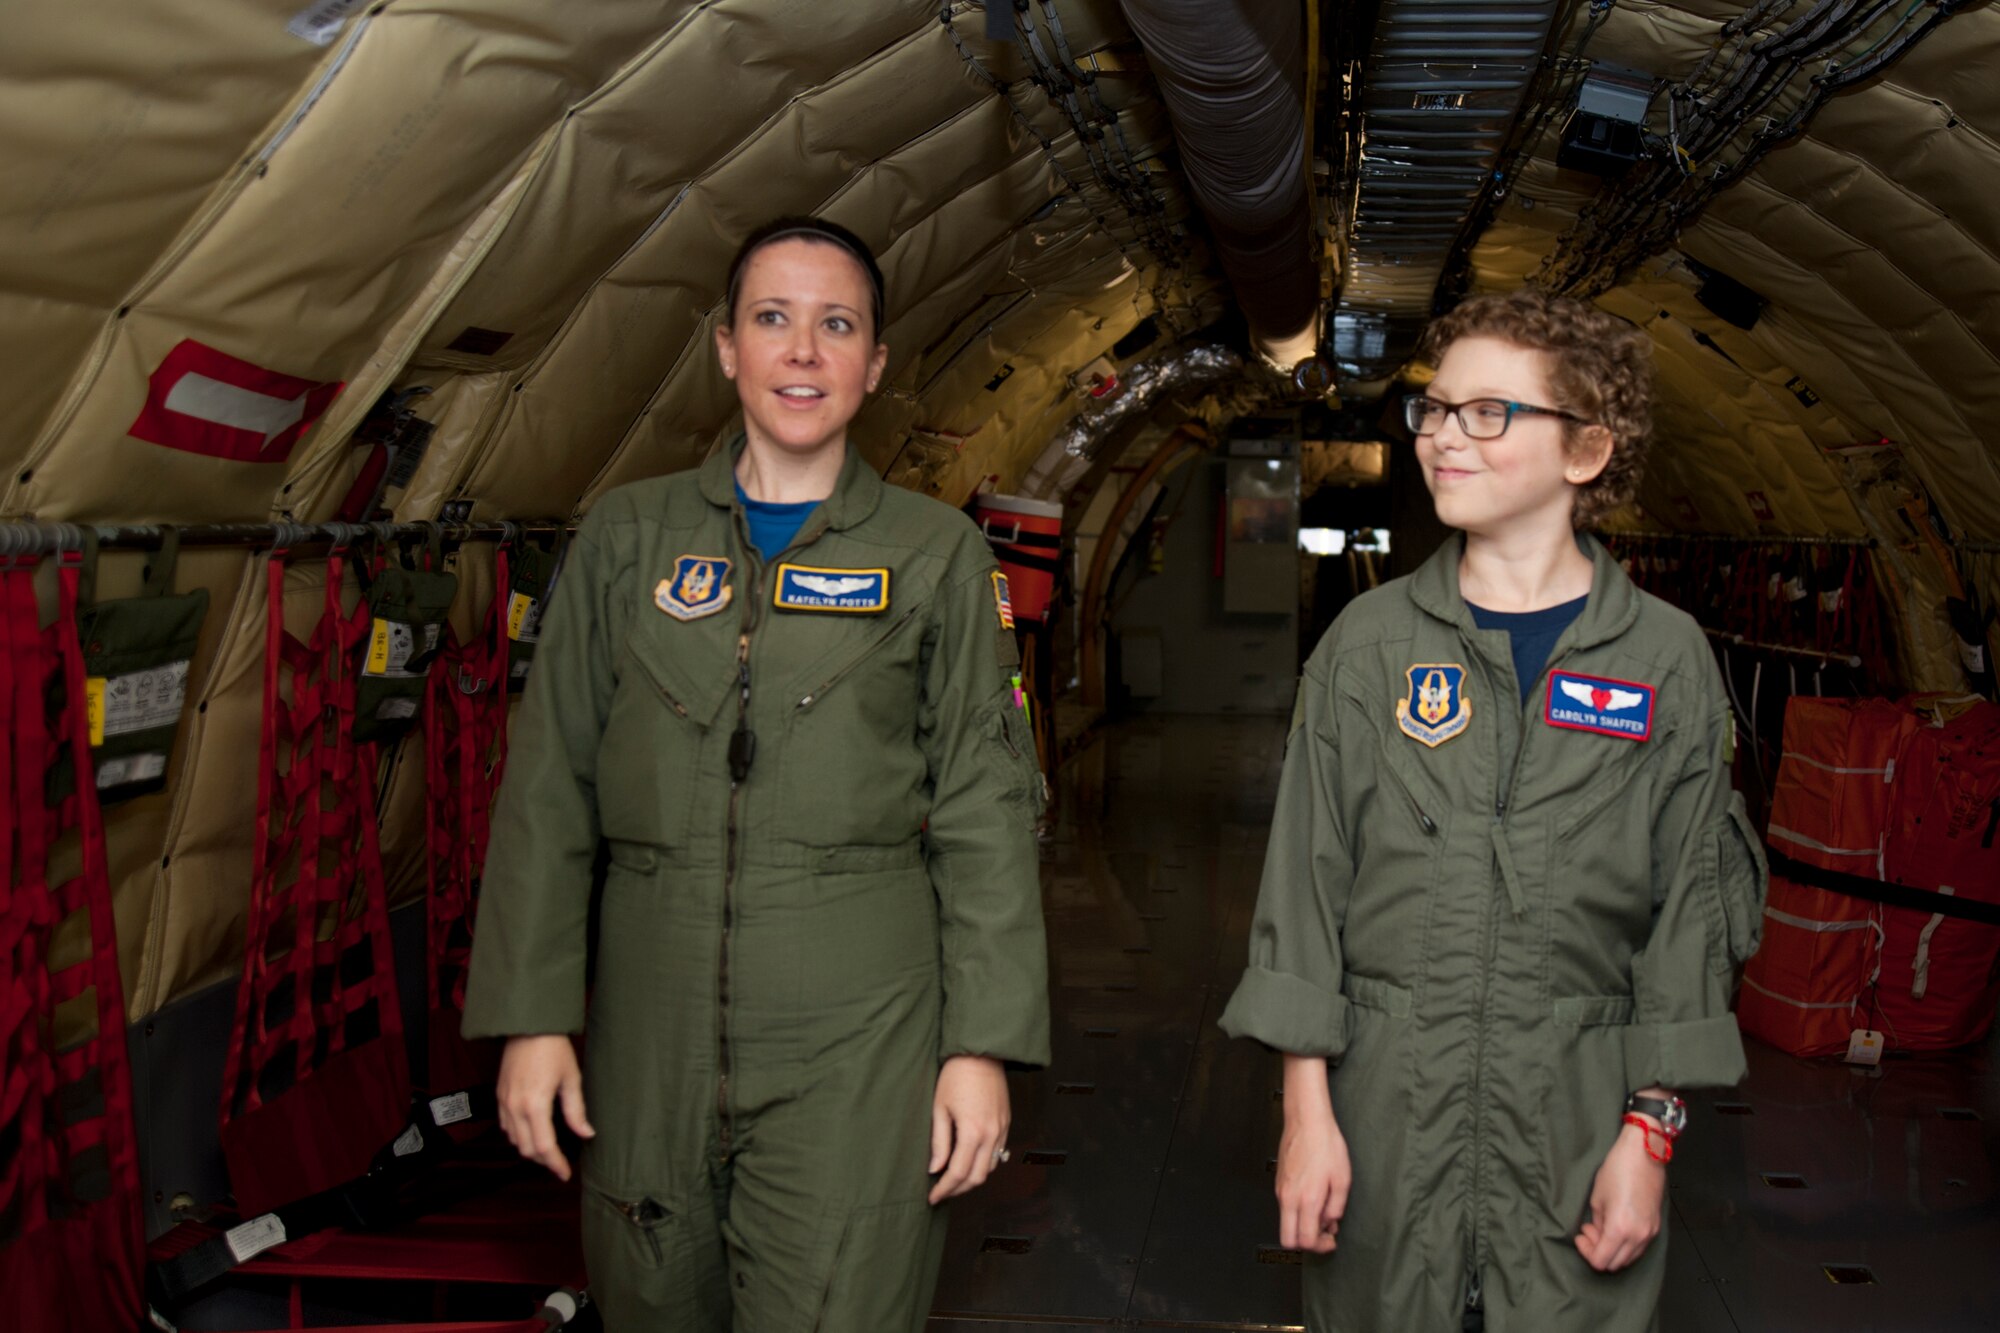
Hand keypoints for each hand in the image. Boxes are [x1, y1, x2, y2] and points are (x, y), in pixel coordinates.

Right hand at [496, 1034, 594, 1181]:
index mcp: (535, 1105)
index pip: (544, 1147)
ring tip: (548, 1149)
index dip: (555, 1164)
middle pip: (526, 1149)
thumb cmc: (553, 1048)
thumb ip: (576, 1111)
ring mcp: (504, 1102)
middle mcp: (515, 1107)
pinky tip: (531, 1132)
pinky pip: (505, 1125)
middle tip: (559, 1163)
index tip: (564, 1174)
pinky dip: (518, 1135)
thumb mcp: (571, 1078)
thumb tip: (586, 1134)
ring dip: (529, 1149)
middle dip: (543, 1160)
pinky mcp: (499, 1095)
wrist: (528, 1026)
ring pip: (514, 1140)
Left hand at [928, 1055, 1009, 1204]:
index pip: (958, 1173)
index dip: (944, 1189)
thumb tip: (935, 1169)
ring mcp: (1002, 1129)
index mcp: (972, 1131)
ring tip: (953, 1179)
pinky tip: (969, 1162)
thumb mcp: (939, 1108)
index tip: (932, 1197)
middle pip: (977, 1177)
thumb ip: (939, 1142)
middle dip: (958, 1190)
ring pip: (989, 1168)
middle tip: (941, 1192)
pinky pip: (998, 1154)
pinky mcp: (1006, 1123)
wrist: (981, 1053)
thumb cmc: (956, 1076)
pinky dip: (983, 1164)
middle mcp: (991, 1134)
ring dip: (972, 1179)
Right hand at [1276, 1054, 1350, 1253]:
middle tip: (1323, 1233)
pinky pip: (1285, 1207)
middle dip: (1306, 1242)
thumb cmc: (1325, 1144)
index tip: (1331, 1240)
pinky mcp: (1279, 1182)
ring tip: (1323, 1210)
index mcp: (1306, 1199)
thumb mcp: (1342, 1178)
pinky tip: (1314, 1198)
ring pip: (1285, 1223)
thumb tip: (1330, 1221)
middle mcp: (1289, 1198)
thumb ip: (1336, 1207)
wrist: (1307, 1120)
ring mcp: (1281, 1190)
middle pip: (1287, 1240)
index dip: (1320, 1246)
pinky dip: (1298, 1211)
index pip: (1305, 1240)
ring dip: (1303, 1225)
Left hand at [1575, 1121, 1665, 1271]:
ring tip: (1601, 1227)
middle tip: (1589, 1231)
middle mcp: (1638, 1236)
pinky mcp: (1656, 1227)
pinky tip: (1616, 1226)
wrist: (1644, 1153)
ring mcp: (1650, 1233)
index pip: (1601, 1261)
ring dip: (1613, 1250)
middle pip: (1615, 1264)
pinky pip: (1639, 1248)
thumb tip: (1597, 1235)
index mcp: (1619, 1229)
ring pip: (1629, 1259)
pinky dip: (1625, 1244)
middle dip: (1598, 1252)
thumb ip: (1597, 1224)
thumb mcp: (1598, 1198)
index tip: (1580, 1235)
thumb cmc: (1617, 1170)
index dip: (1586, 1252)